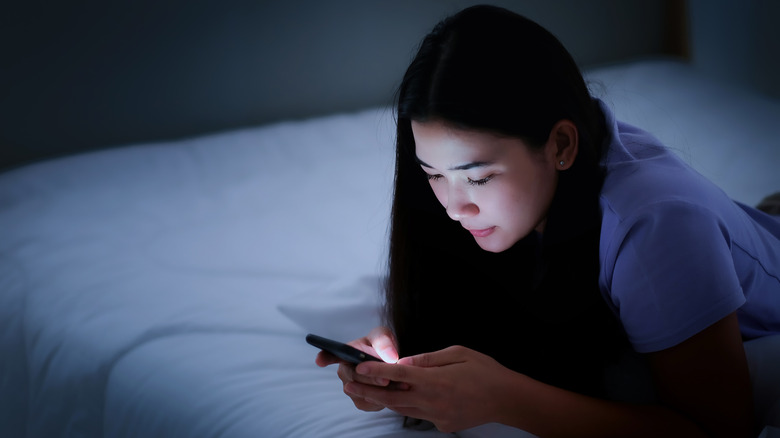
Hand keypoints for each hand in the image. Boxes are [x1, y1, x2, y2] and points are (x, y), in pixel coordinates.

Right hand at [314, 327, 399, 411]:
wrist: (391, 364)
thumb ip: (384, 342)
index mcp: (344, 353)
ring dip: (380, 391)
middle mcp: (344, 372)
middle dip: (370, 379)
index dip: (324, 357)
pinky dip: (384, 400)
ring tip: (401, 385)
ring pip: (362, 393)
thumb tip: (389, 356)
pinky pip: (370, 403)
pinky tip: (397, 393)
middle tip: (386, 380)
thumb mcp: (383, 336)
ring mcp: (350, 388)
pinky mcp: (360, 401)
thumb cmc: (381, 345)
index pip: (330, 355)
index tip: (320, 360)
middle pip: (353, 377)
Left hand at [346, 345, 514, 432]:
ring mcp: (437, 417)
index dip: (375, 371)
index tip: (358, 367)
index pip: (398, 374)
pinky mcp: (443, 425)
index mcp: (435, 380)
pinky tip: (402, 397)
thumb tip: (404, 361)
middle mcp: (433, 401)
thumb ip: (428, 358)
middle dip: (368, 392)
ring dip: (383, 401)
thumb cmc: (485, 371)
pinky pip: (419, 414)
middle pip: (392, 398)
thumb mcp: (458, 353)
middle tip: (348, 387)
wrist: (507, 399)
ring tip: (365, 392)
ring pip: (402, 409)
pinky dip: (408, 405)